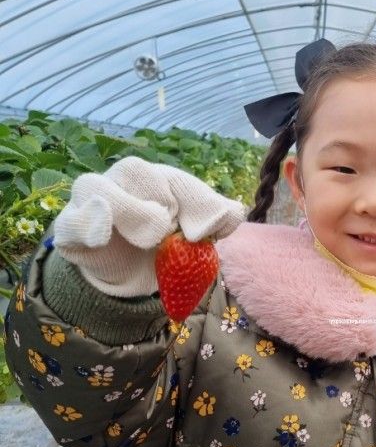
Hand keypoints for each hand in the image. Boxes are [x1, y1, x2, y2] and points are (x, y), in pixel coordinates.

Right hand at [53, 156, 244, 295]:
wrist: (130, 275)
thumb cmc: (165, 248)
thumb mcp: (193, 237)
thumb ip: (212, 222)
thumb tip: (234, 211)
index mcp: (157, 179)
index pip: (176, 179)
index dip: (197, 202)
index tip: (209, 232)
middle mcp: (122, 181)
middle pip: (136, 170)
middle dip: (162, 198)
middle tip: (173, 230)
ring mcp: (92, 201)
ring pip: (98, 186)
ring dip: (129, 209)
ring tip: (150, 237)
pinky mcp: (69, 228)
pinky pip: (71, 220)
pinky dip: (88, 224)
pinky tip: (103, 235)